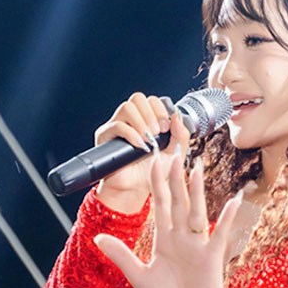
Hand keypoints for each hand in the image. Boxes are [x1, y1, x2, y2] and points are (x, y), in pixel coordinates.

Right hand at [93, 92, 171, 212]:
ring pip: (127, 107)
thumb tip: (176, 115)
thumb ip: (181, 134)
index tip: (166, 128)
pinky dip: (131, 133)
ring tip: (148, 139)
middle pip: (138, 98)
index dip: (160, 109)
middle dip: (151, 113)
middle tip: (158, 132)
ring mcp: (117, 126)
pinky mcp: (106, 136)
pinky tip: (139, 145)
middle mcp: (131, 120)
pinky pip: (116, 125)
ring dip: (141, 122)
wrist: (136, 189)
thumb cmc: (154, 172)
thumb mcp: (175, 153)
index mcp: (147, 120)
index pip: (151, 100)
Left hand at [93, 113, 244, 287]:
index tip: (154, 161)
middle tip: (174, 151)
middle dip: (175, 178)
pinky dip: (227, 218)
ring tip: (196, 167)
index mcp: (165, 238)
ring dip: (196, 190)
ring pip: (195, 211)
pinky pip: (220, 233)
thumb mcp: (139, 276)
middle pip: (177, 201)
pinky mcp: (212, 256)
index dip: (157, 184)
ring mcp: (198, 244)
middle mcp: (181, 236)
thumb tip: (97, 237)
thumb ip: (121, 255)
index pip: (160, 204)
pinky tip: (234, 200)